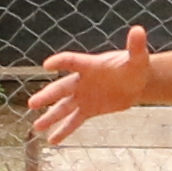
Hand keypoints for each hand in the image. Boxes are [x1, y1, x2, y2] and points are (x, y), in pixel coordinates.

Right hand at [28, 30, 153, 142]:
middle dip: (47, 96)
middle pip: (61, 88)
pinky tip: (53, 140)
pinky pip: (74, 121)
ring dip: (50, 117)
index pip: (72, 61)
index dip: (60, 62)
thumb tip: (138, 29)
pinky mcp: (88, 110)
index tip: (47, 65)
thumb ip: (135, 45)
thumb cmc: (134, 66)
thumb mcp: (138, 57)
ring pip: (63, 107)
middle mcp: (82, 81)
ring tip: (36, 127)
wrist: (136, 82)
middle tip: (33, 103)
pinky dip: (64, 131)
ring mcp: (83, 97)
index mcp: (90, 65)